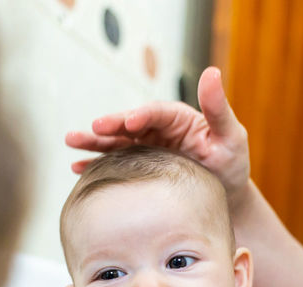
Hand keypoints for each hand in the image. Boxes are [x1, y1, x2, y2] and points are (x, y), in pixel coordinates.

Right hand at [65, 67, 250, 196]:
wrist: (225, 199)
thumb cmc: (231, 165)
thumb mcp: (231, 137)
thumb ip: (219, 108)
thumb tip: (212, 72)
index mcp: (177, 118)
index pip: (156, 112)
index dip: (142, 115)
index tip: (129, 121)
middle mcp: (156, 130)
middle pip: (128, 125)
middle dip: (109, 125)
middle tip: (92, 128)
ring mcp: (144, 149)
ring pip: (115, 142)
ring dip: (93, 142)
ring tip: (71, 141)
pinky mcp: (137, 169)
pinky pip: (113, 164)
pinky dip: (95, 165)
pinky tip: (76, 168)